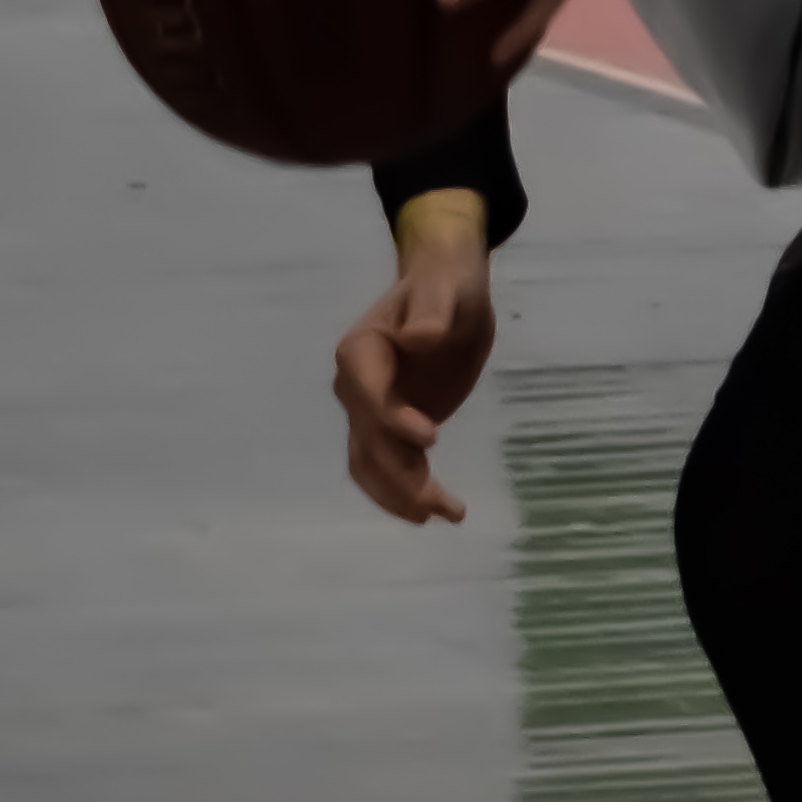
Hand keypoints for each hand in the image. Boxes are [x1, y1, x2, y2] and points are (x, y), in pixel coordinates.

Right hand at [332, 191, 495, 525]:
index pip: (368, 394)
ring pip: (371, 465)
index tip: (432, 437)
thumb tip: (420, 338)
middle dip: (402, 477)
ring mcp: (366, 411)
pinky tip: (434, 513)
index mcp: (361, 351)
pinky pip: (382, 468)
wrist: (444, 291)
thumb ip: (432, 312)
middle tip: (445, 505)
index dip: (392, 419)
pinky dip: (402, 494)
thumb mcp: (446, 291)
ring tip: (447, 514)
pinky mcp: (386, 428)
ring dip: (401, 496)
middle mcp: (354, 386)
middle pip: (368, 441)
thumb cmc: (446, 287)